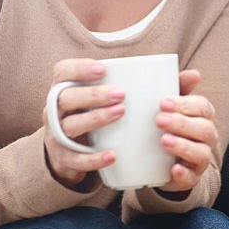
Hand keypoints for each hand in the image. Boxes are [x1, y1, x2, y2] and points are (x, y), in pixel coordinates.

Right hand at [42, 58, 124, 188]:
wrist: (68, 153)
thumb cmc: (90, 115)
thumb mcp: (96, 98)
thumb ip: (121, 83)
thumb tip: (174, 74)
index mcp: (63, 90)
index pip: (62, 71)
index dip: (79, 68)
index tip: (102, 69)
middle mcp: (54, 111)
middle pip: (66, 98)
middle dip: (93, 94)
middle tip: (121, 93)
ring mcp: (56, 135)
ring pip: (70, 125)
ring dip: (95, 118)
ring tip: (121, 112)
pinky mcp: (63, 158)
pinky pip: (76, 159)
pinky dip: (94, 158)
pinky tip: (113, 155)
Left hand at [154, 69, 218, 193]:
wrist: (164, 162)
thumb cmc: (170, 127)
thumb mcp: (171, 107)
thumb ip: (179, 88)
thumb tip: (195, 74)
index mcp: (203, 117)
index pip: (203, 107)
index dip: (185, 104)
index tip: (162, 102)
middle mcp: (207, 137)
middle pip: (203, 128)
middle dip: (182, 123)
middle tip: (158, 119)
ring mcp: (201, 158)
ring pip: (200, 152)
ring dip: (182, 146)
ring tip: (163, 140)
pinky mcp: (190, 177)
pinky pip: (191, 177)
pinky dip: (183, 173)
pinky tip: (173, 168)